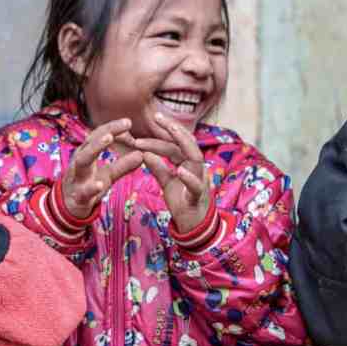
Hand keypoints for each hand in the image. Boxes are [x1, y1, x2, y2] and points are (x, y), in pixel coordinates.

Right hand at [61, 118, 141, 217]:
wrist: (69, 208)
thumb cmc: (88, 185)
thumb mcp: (108, 174)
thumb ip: (123, 165)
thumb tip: (142, 154)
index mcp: (87, 153)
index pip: (98, 135)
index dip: (112, 127)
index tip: (128, 122)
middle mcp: (80, 161)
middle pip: (90, 142)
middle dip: (105, 132)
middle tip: (123, 124)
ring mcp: (77, 177)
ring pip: (83, 160)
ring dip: (95, 148)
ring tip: (109, 138)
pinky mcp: (77, 196)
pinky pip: (83, 191)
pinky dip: (91, 187)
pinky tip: (100, 184)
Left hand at [137, 113, 211, 233]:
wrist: (194, 228)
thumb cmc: (183, 202)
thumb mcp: (167, 182)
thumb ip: (159, 168)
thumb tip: (145, 153)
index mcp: (189, 164)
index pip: (176, 144)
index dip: (164, 132)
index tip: (153, 119)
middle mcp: (197, 169)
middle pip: (188, 144)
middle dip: (174, 129)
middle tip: (158, 117)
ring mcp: (201, 181)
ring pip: (195, 159)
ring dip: (181, 144)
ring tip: (169, 132)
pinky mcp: (199, 197)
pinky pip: (196, 186)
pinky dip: (189, 177)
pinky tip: (180, 170)